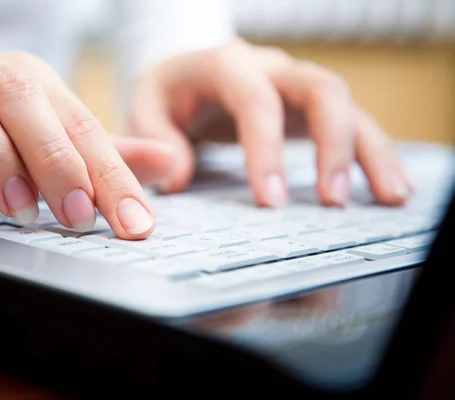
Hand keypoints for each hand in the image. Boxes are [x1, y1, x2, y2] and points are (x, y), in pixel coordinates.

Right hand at [0, 52, 178, 238]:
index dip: (111, 175)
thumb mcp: (43, 138)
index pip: (80, 126)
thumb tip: (166, 163)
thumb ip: (99, 154)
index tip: (135, 224)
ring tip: (18, 211)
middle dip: (57, 161)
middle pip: (26, 104)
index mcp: (30, 84)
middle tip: (79, 217)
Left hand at [130, 38, 412, 205]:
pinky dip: (373, 154)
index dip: (266, 149)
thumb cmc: (169, 91)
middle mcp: (271, 69)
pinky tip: (388, 188)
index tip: (270, 201)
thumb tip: (179, 176)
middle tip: (333, 201)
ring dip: (370, 152)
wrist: (189, 70)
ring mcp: (296, 85)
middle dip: (334, 145)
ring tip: (390, 198)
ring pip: (348, 105)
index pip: (256, 101)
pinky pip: (352, 123)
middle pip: (321, 90)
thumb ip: (154, 136)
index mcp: (226, 65)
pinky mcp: (310, 107)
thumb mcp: (147, 105)